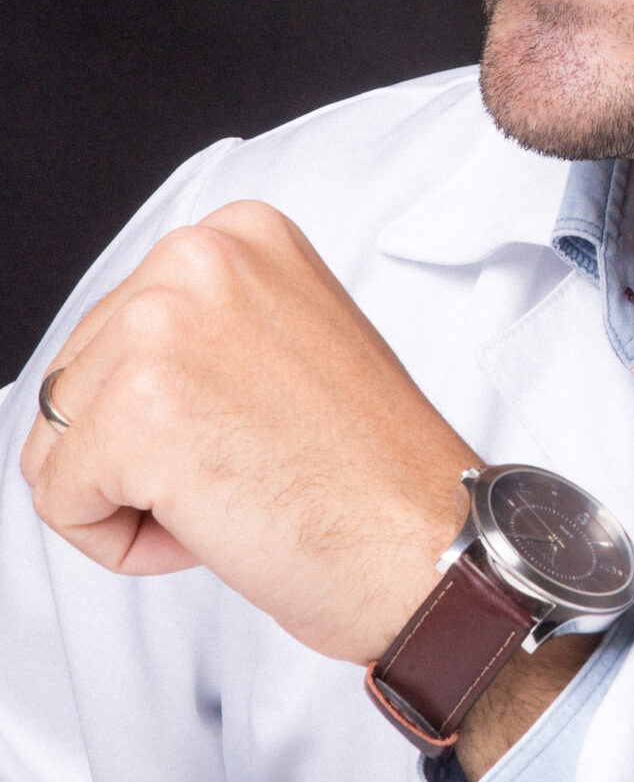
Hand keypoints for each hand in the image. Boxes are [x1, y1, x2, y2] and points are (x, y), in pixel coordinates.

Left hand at [20, 202, 477, 663]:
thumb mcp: (288, 342)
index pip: (113, 331)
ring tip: (234, 493)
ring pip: (55, 443)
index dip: (172, 409)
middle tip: (253, 465)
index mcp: (239, 234)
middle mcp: (197, 259)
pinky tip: (213, 528)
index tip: (255, 426)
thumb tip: (105, 365)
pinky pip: (61, 503)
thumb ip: (202, 326)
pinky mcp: (136, 414)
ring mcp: (162, 330)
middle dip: (142, 453)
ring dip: (129, 496)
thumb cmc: (373, 474)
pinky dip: (121, 543)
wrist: (430, 547)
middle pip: (74, 383)